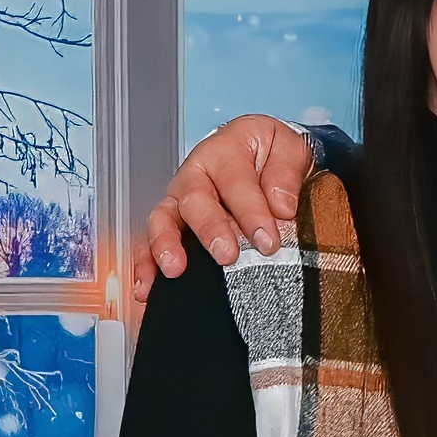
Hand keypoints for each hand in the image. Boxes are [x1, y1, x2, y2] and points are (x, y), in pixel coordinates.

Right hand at [128, 114, 313, 307]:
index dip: (251, 212)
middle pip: (195, 200)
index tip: (268, 239)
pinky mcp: (171, 225)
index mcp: (225, 149)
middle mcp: (196, 174)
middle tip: (227, 255)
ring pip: (163, 219)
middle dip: (211, 229)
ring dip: (167, 245)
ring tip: (175, 268)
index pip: (235, 180)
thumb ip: (286, 173)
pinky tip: (148, 288)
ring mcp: (179, 200)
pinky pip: (149, 243)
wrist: (263, 156)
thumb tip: (281, 206)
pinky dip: (145, 265)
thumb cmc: (272, 153)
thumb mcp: (291, 149)